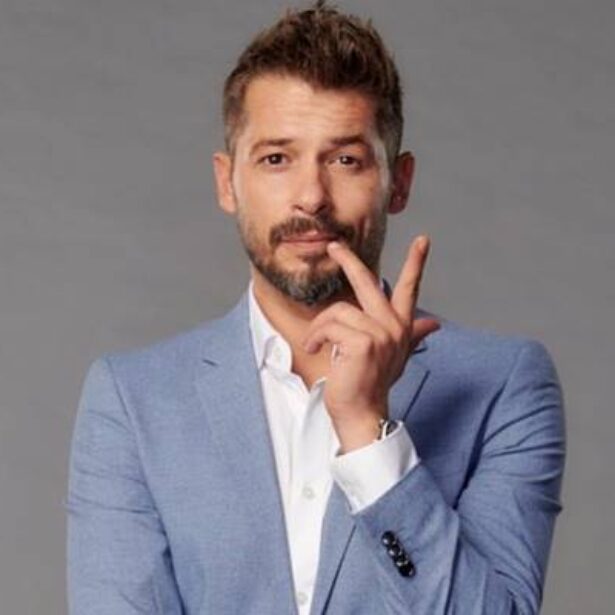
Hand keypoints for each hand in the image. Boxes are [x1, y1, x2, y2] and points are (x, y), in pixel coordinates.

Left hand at [301, 235, 439, 451]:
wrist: (362, 412)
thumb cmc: (371, 383)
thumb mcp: (395, 356)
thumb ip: (413, 335)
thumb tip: (433, 323)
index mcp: (400, 327)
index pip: (410, 289)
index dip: (416, 263)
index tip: (422, 240)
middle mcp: (394, 327)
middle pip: (369, 283)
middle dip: (349, 261)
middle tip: (335, 246)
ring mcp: (380, 333)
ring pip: (338, 310)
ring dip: (320, 328)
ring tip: (316, 344)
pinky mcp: (363, 342)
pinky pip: (330, 325)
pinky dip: (317, 337)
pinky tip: (316, 349)